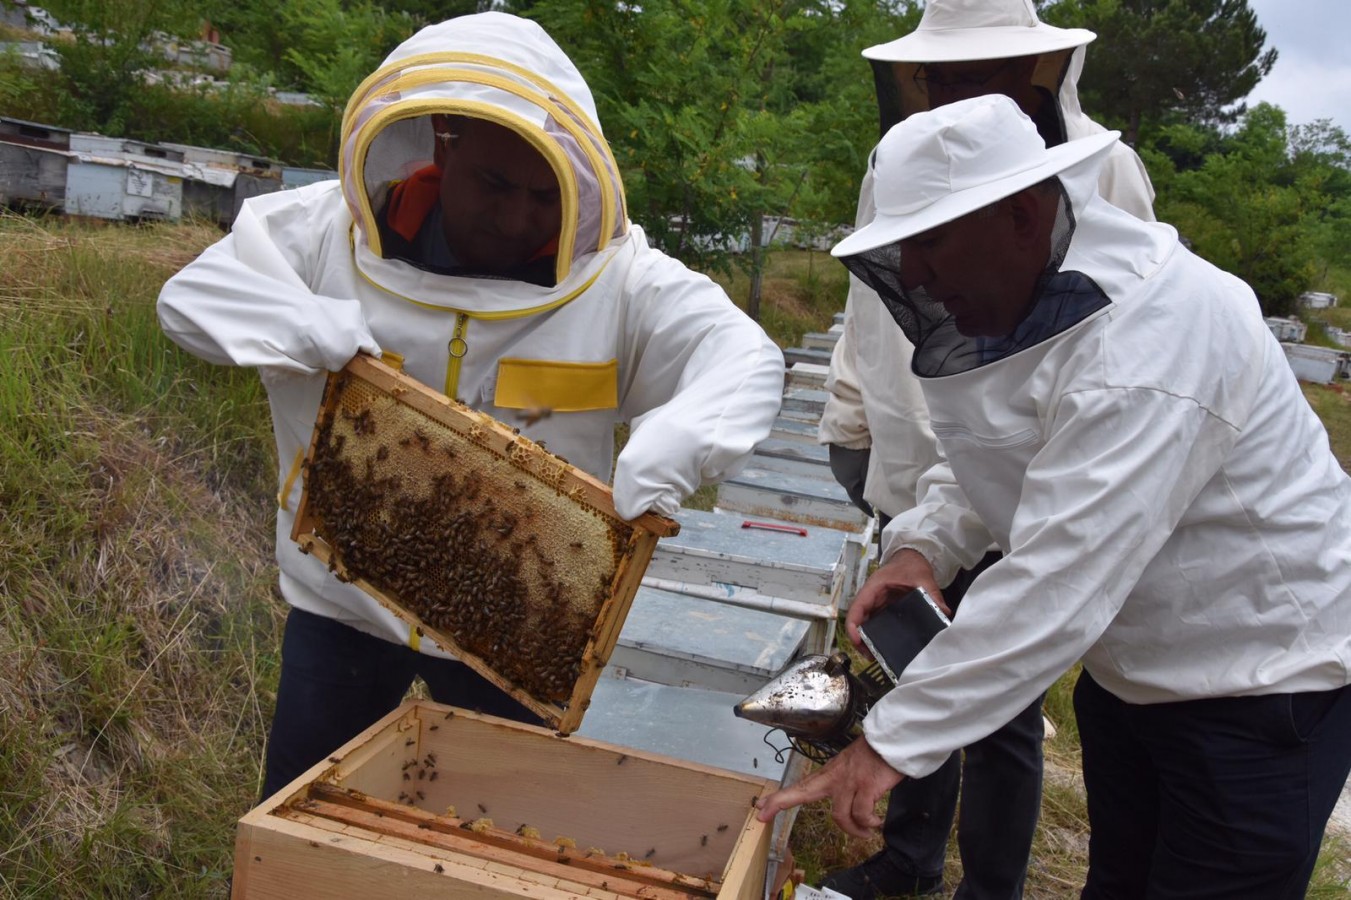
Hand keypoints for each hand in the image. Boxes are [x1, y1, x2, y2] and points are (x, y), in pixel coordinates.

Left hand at [754, 738, 904, 837]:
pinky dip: (869, 823)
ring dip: (854, 830)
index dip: (780, 798)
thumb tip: (848, 806)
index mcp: (830, 773)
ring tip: (866, 832)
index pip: (801, 786)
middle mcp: (835, 777)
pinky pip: (862, 814)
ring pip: (840, 816)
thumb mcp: (852, 766)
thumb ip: (844, 782)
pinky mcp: (866, 786)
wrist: (893, 740)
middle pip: (803, 792)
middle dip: (780, 802)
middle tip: (762, 815)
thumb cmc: (875, 755)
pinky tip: (877, 823)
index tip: (762, 807)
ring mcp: (849, 781)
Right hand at [846, 549, 946, 651]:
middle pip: (857, 620)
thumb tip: (943, 612)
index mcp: (874, 587)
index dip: (853, 625)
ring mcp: (876, 604)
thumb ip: (932, 594)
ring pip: (864, 624)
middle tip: (870, 656)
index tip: (858, 640)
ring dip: (866, 640)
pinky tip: (885, 648)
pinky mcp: (883, 609)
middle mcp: (871, 597)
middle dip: (859, 639)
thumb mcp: (923, 578)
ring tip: (877, 657)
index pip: (857, 607)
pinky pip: (875, 624)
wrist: (912, 557)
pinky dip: (875, 636)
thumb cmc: (912, 564)